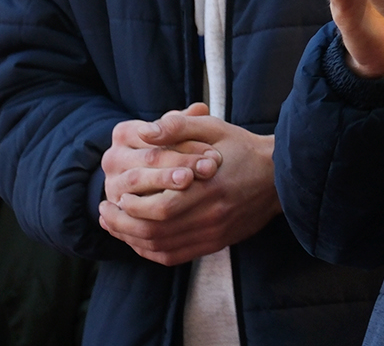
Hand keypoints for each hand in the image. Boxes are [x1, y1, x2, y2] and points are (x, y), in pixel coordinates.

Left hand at [98, 105, 280, 265]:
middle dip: (124, 224)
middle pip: (157, 232)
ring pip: (163, 247)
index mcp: (209, 187)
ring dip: (132, 240)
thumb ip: (178, 127)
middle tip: (104, 212)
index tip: (115, 195)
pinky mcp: (216, 242)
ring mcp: (214, 233)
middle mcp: (211, 215)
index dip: (132, 206)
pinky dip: (152, 252)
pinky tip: (138, 240)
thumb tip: (145, 131)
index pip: (162, 207)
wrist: (279, 175)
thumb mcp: (213, 127)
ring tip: (114, 225)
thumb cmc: (242, 148)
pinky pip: (176, 256)